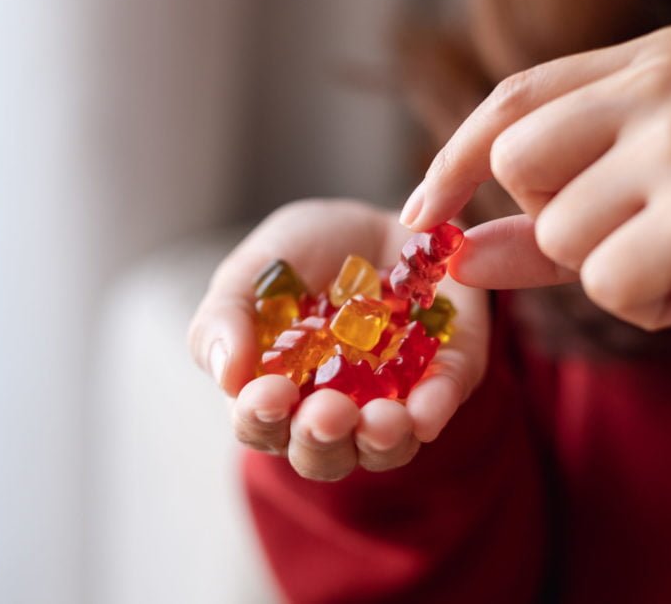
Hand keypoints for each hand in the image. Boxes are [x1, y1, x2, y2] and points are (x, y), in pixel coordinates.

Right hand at [188, 199, 488, 480]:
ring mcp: (391, 399)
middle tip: (327, 414)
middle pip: (322, 454)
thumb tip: (227, 376)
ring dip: (381, 440)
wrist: (379, 215)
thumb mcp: (253, 269)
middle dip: (322, 439)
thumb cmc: (304, 251)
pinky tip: (425, 411)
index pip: (260, 426)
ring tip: (383, 422)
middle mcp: (332, 409)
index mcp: (275, 391)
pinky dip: (434, 409)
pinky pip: (441, 403)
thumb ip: (224, 318)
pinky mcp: (445, 375)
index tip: (270, 394)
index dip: (261, 419)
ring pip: (384, 447)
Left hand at [400, 25, 670, 344]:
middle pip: (516, 162)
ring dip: (607, 270)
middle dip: (553, 221)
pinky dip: (646, 306)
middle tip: (635, 231)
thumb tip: (447, 253)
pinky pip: (605, 282)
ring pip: (556, 230)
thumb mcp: (633, 212)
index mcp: (656, 59)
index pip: (513, 98)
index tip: (418, 215)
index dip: (452, 159)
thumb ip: (534, 230)